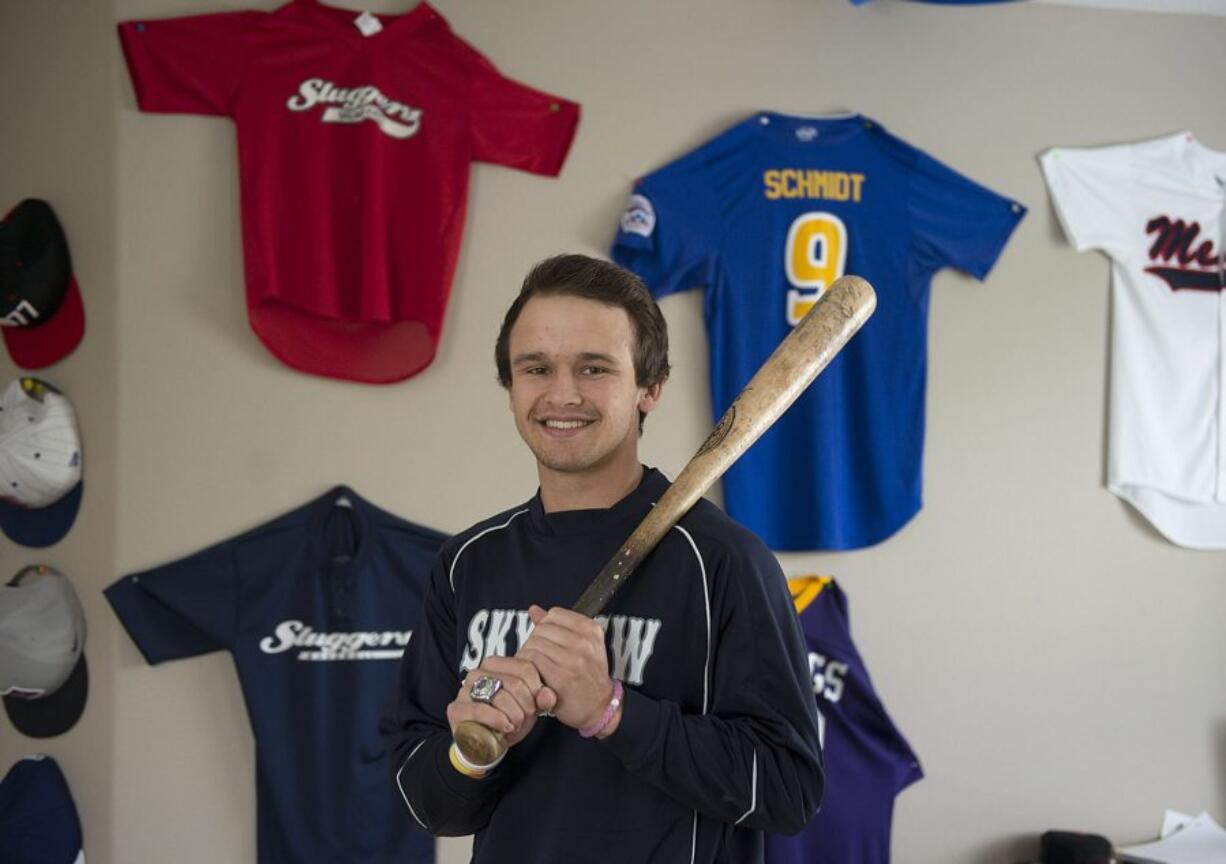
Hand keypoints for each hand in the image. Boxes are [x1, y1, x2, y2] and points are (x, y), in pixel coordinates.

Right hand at [446, 655, 550, 750]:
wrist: (486, 744)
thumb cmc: (509, 719)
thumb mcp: (530, 707)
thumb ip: (542, 698)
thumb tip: (548, 695)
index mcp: (495, 664)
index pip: (525, 667)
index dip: (537, 689)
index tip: (537, 704)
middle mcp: (478, 673)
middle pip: (515, 683)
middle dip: (527, 705)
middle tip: (526, 717)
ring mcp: (464, 690)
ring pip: (500, 696)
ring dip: (514, 715)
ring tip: (516, 724)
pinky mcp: (456, 709)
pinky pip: (480, 710)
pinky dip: (498, 720)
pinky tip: (506, 727)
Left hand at [519, 605, 613, 730]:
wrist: (599, 706)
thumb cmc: (588, 676)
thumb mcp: (582, 645)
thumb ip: (558, 626)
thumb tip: (534, 610)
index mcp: (591, 630)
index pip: (554, 614)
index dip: (545, 626)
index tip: (547, 639)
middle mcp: (585, 643)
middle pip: (542, 629)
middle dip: (534, 641)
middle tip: (537, 654)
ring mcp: (574, 660)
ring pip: (535, 644)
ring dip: (528, 654)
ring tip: (534, 665)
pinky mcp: (562, 677)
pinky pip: (532, 661)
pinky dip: (528, 667)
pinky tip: (534, 674)